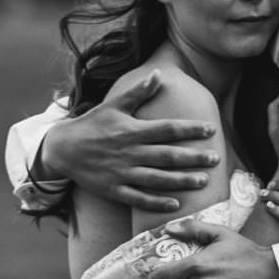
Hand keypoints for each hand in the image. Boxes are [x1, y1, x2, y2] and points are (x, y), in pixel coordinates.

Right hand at [35, 73, 218, 212]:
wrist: (62, 149)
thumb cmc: (92, 125)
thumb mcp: (113, 105)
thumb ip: (138, 92)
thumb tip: (159, 74)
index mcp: (132, 130)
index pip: (167, 129)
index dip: (191, 129)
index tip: (211, 129)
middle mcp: (129, 152)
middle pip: (167, 155)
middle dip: (193, 158)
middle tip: (216, 158)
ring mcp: (121, 173)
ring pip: (157, 179)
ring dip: (182, 181)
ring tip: (203, 181)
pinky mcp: (114, 189)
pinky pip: (139, 199)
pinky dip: (157, 203)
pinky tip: (176, 204)